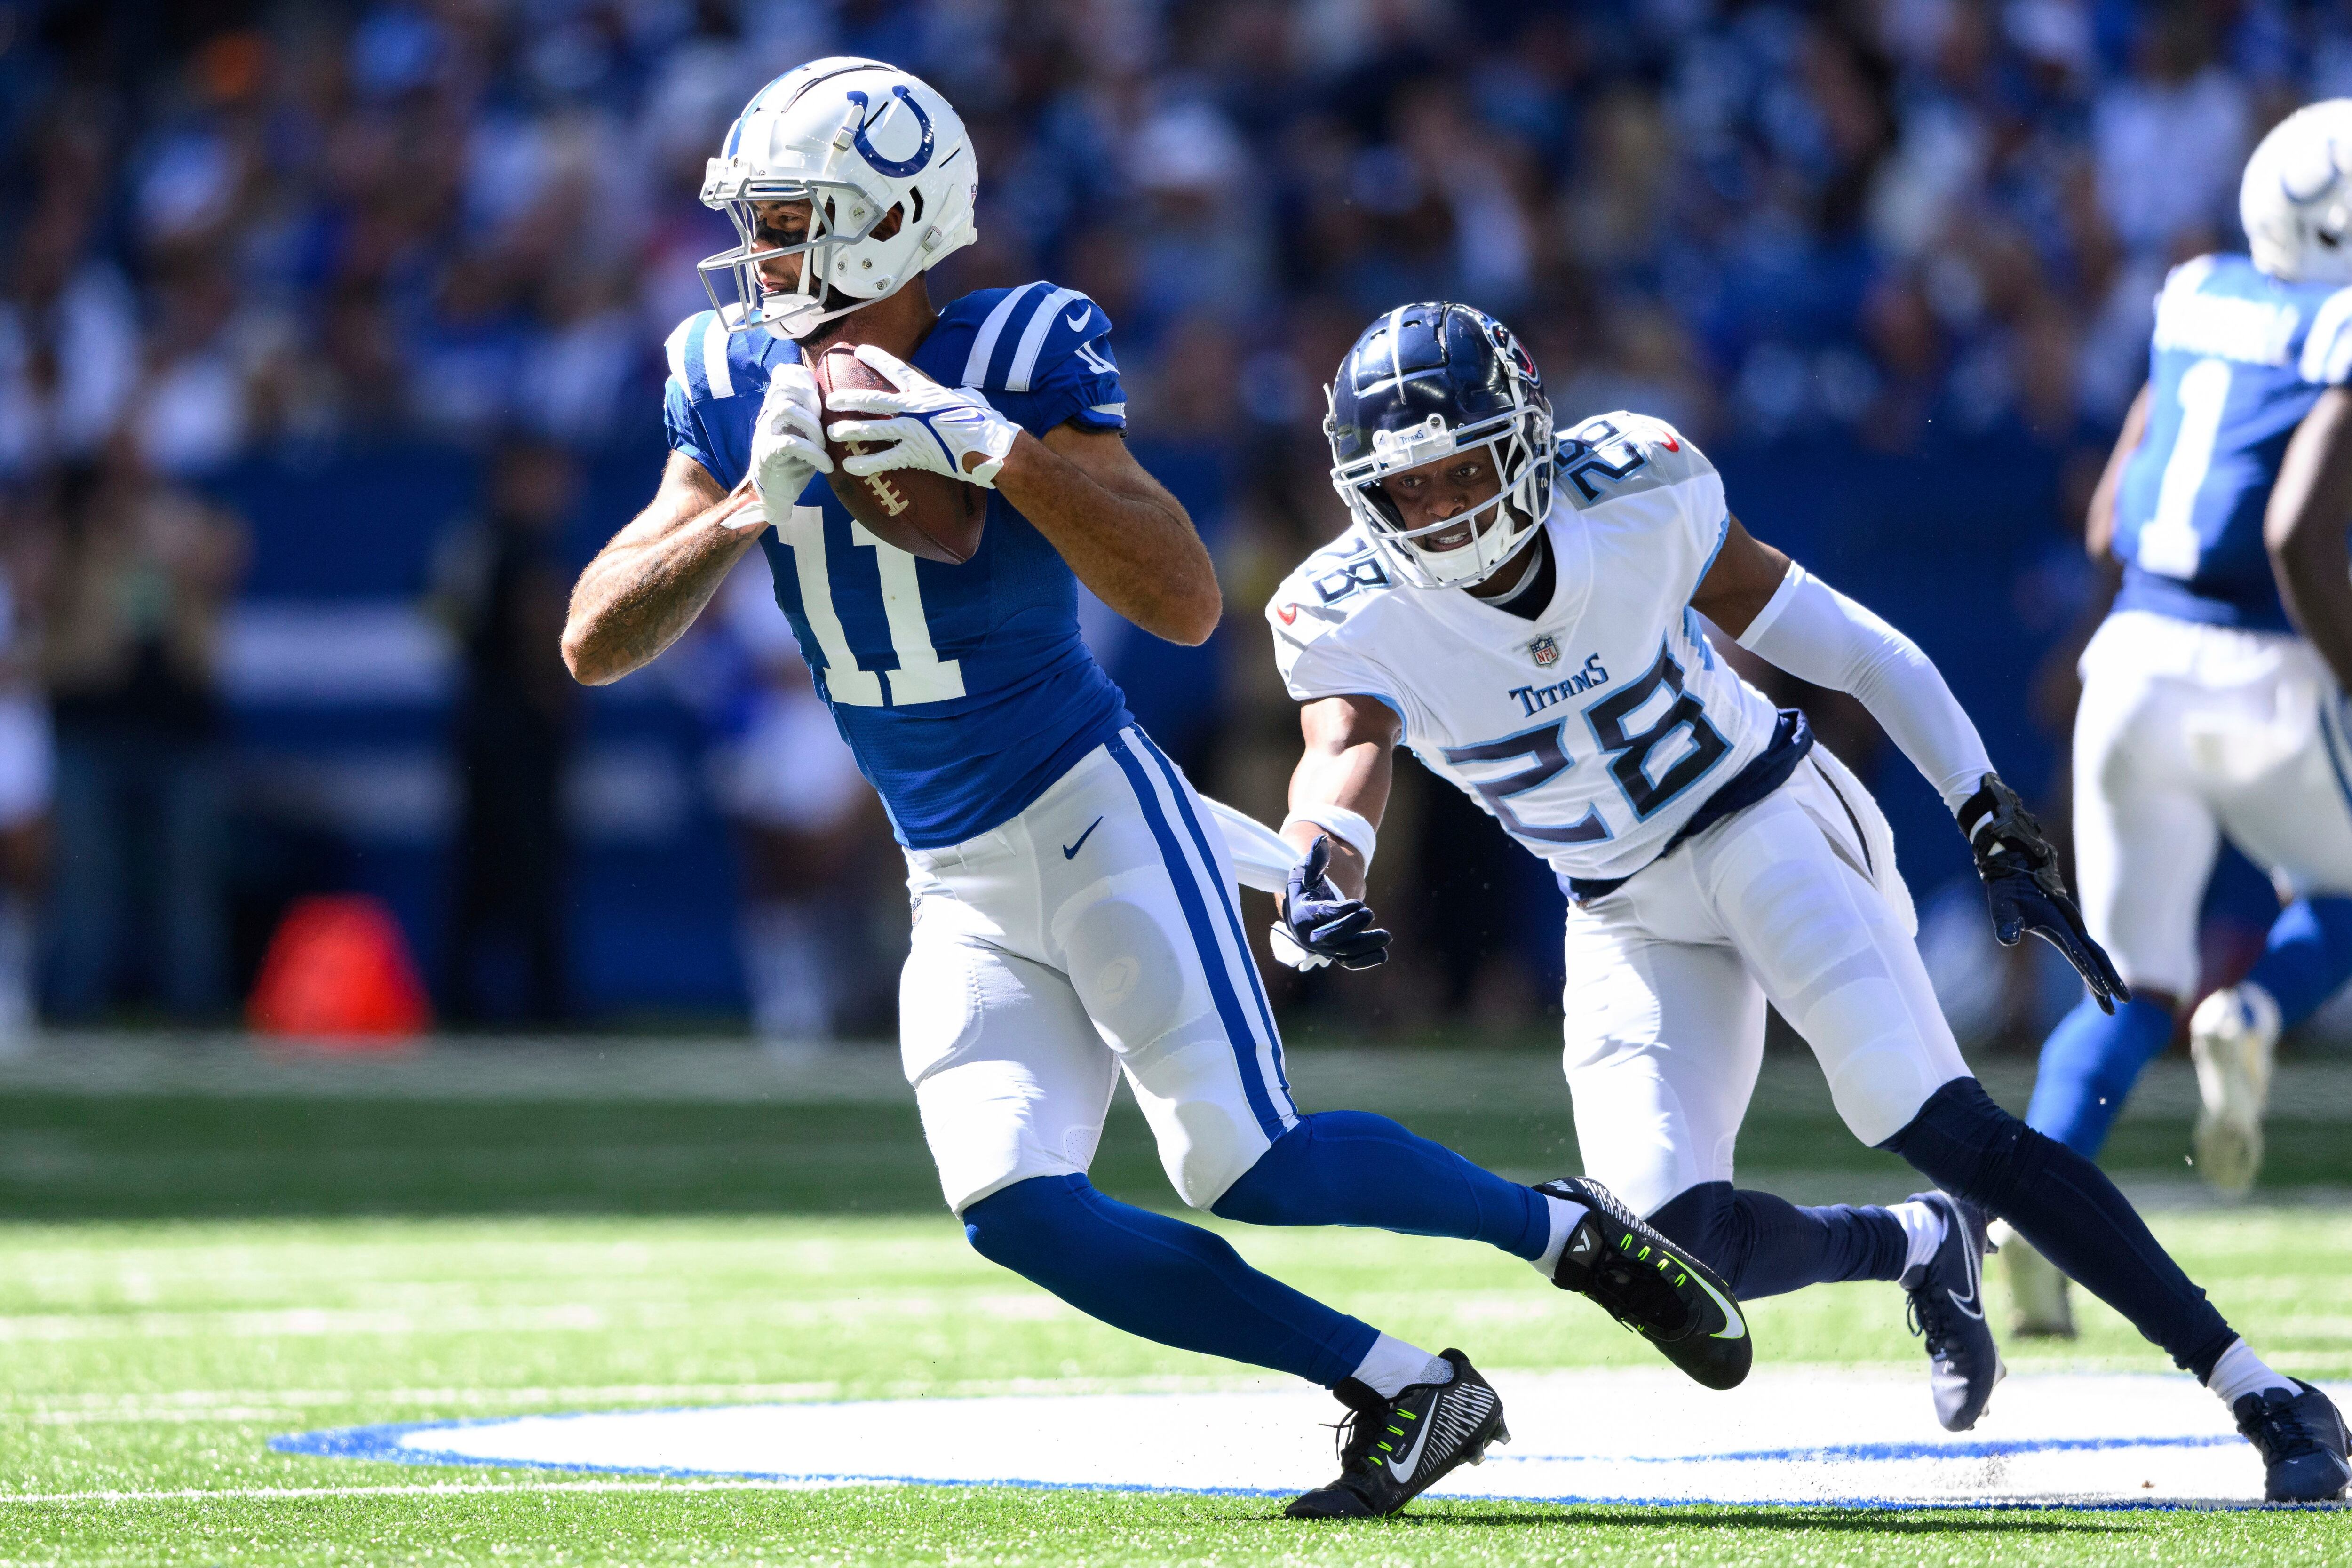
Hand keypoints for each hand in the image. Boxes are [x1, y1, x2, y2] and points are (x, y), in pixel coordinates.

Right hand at [748, 363, 831, 523]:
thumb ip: (814, 416)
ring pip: (786, 410)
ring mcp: (766, 434)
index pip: (782, 376)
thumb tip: (841, 398)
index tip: (819, 392)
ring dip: (813, 425)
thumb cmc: (796, 462)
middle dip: (811, 399)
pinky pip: (790, 443)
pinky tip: (826, 466)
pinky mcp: (768, 454)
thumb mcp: (807, 435)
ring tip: (824, 444)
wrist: (776, 493)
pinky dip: (814, 453)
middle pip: (784, 387)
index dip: (803, 376)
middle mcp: (769, 416)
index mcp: (778, 408)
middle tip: (825, 422)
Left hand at [825, 343, 1019, 488]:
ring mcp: (913, 430)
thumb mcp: (968, 399)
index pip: (897, 370)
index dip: (877, 359)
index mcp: (926, 392)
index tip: (860, 351)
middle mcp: (915, 408)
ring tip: (832, 432)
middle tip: (831, 399)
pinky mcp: (916, 453)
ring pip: (873, 428)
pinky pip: (885, 459)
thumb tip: (959, 395)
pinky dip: (867, 463)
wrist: (992, 445)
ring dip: (851, 430)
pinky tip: (850, 466)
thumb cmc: (984, 422)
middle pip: (874, 400)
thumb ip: (954, 396)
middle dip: (850, 399)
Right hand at [1269, 836, 1388, 971]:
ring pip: (1344, 953)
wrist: (1304, 906)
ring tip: (1386, 936)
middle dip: (1352, 928)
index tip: (1359, 904)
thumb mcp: (1306, 870)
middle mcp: (1309, 936)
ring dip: (1366, 946)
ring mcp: (1323, 948)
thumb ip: (1314, 858)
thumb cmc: (1306, 886)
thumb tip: (1321, 840)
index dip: (1340, 912)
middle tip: (1371, 913)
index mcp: (1300, 915)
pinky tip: (1383, 954)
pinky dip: (1366, 960)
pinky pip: (1350, 962)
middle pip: (1331, 938)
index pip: (1321, 916)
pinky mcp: (1336, 953)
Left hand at [1957, 774, 2128, 1013]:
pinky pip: (2085, 946)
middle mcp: (2070, 925)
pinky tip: (2096, 973)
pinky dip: (2095, 961)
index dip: (2092, 976)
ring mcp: (2069, 924)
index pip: (2080, 956)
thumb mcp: (2001, 902)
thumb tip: (2007, 939)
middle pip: (2095, 956)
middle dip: (2108, 981)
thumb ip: (2005, 921)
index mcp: (2059, 924)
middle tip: (2121, 1005)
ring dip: (2104, 973)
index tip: (2105, 994)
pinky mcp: (2064, 922)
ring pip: (2093, 952)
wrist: (2013, 859)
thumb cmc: (2006, 883)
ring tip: (2112, 996)